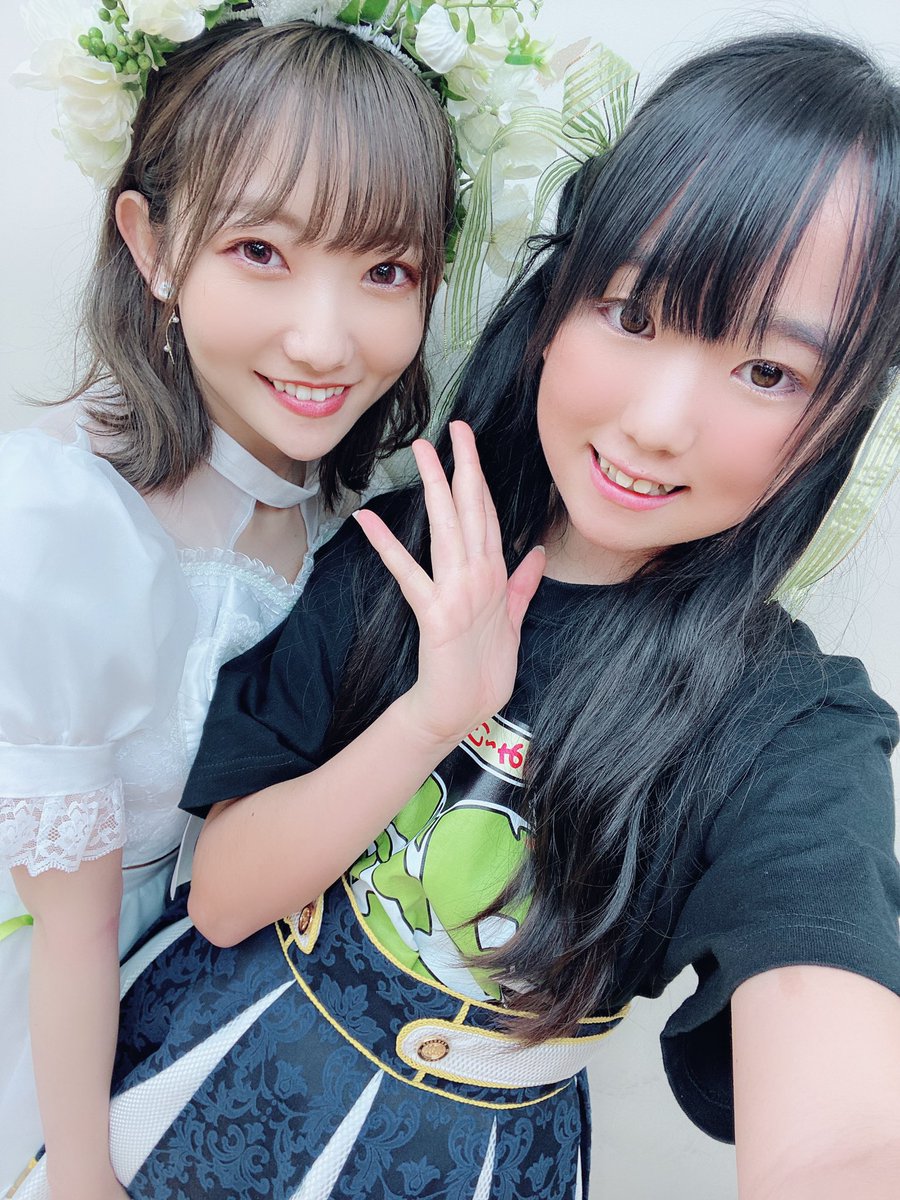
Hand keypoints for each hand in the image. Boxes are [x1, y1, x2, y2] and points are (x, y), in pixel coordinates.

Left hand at [353, 421, 544, 746]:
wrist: (459, 710)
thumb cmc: (483, 669)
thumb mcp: (511, 623)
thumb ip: (523, 586)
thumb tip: (539, 555)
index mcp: (496, 576)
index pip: (489, 516)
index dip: (480, 476)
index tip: (469, 442)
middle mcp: (480, 577)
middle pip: (473, 512)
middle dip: (464, 468)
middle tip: (455, 427)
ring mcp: (459, 593)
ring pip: (448, 529)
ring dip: (437, 489)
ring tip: (424, 452)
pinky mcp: (435, 613)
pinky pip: (408, 572)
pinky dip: (386, 545)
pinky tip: (366, 520)